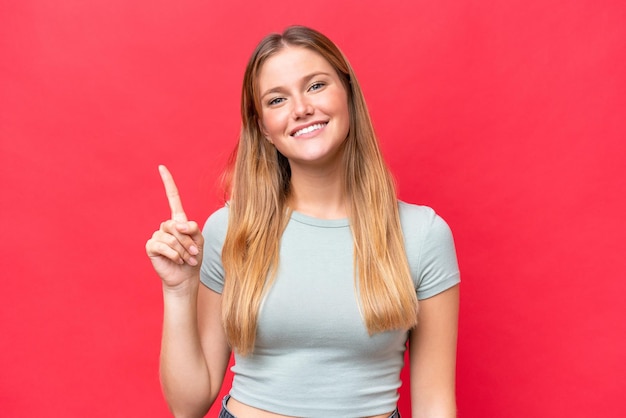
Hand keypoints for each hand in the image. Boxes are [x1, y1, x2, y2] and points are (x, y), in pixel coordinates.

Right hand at [146, 165, 203, 289]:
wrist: (186, 276)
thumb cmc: (194, 257)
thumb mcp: (199, 240)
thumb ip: (192, 228)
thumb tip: (178, 224)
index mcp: (178, 220)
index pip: (172, 198)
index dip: (168, 183)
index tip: (161, 167)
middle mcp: (166, 226)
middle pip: (176, 225)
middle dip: (188, 241)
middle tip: (193, 253)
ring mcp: (157, 235)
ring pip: (171, 237)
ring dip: (182, 250)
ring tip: (186, 259)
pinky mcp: (151, 247)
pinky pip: (163, 246)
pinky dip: (174, 255)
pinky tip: (177, 261)